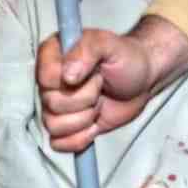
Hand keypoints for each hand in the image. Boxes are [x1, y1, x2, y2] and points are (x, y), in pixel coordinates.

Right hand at [36, 17, 187, 152]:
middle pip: (52, 104)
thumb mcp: (109, 44)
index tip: (94, 72)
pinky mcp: (66, 128)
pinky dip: (79, 139)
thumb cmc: (125, 58)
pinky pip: (59, 143)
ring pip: (54, 126)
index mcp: (52, 56)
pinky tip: (94, 125)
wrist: (141, 80)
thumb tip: (67, 76)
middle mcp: (49, 82)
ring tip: (98, 103)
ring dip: (84, 119)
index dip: (72, 81)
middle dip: (85, 100)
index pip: (45, 78)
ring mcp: (56, 106)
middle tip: (101, 87)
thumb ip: (87, 49)